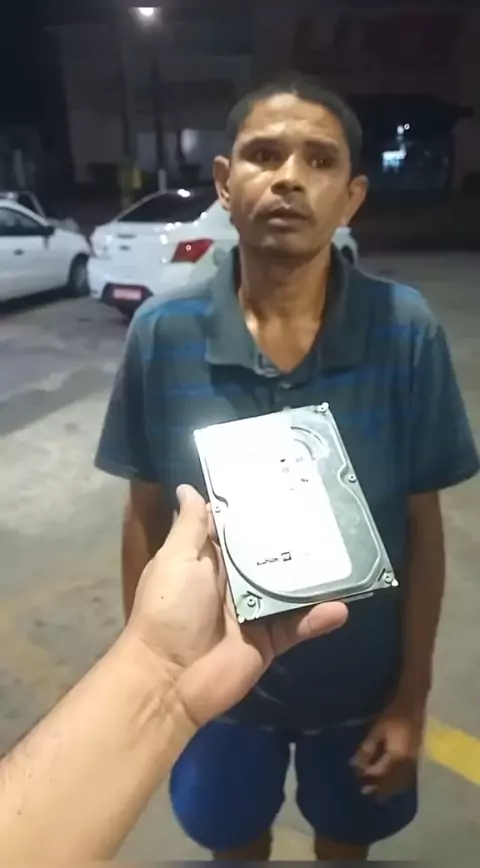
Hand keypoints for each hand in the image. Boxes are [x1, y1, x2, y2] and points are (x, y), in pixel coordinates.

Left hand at [127, 485, 347, 727]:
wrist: (170, 678)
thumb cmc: (169, 609)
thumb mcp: (176, 559)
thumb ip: (190, 526)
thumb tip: (188, 487)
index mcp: (209, 558)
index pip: (237, 527)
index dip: (256, 508)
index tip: (284, 483)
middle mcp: (234, 581)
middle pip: (270, 555)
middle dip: (295, 537)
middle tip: (330, 513)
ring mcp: (255, 611)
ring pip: (291, 588)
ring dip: (316, 577)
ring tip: (347, 557)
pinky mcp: (270, 640)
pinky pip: (299, 625)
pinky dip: (319, 618)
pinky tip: (341, 607)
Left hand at [353, 697, 425, 798]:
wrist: (414, 701)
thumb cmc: (393, 713)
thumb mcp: (377, 729)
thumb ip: (367, 748)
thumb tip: (355, 765)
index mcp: (398, 757)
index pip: (380, 773)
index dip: (367, 776)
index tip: (355, 778)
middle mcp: (408, 763)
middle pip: (393, 782)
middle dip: (379, 788)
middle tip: (365, 794)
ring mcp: (414, 760)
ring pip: (402, 781)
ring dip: (390, 788)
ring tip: (377, 793)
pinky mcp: (416, 755)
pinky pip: (407, 776)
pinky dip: (398, 782)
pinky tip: (391, 781)